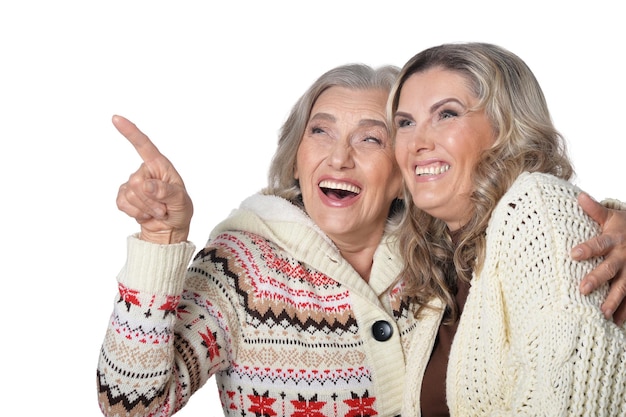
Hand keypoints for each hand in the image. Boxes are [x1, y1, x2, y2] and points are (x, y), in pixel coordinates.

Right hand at [113, 115, 192, 244]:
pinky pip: (122, 203)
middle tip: (162, 208)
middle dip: (150, 200)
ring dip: (145, 208)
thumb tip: (147, 184)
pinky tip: (145, 214)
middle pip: (136, 182)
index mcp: (161, 166)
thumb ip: (166, 192)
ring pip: (130, 194)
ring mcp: (133, 184)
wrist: (168, 230)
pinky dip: (135, 213)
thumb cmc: (179, 210)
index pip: (144, 146)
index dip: (131, 132)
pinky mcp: (124, 197)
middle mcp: (145, 172)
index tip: (116, 119)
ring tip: (157, 211)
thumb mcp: (181, 202)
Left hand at [573, 192, 625, 324]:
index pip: (599, 244)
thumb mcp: (612, 216)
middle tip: (582, 289)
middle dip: (597, 279)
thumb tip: (579, 196)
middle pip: (610, 268)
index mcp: (615, 239)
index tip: (573, 254)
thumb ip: (595, 209)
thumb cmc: (624, 226)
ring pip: (624, 287)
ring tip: (603, 314)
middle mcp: (625, 256)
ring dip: (615, 301)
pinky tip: (618, 324)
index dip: (587, 248)